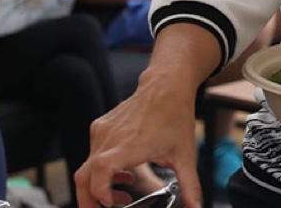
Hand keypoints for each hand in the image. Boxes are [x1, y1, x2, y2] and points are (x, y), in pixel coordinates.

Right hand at [74, 69, 201, 207]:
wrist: (167, 84)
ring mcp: (103, 130)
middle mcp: (111, 137)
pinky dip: (101, 171)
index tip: (113, 203)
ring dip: (99, 187)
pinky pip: (92, 154)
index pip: (100, 171)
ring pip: (86, 168)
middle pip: (84, 177)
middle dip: (90, 201)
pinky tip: (123, 174)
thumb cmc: (175, 115)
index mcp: (130, 144)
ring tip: (122, 196)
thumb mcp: (185, 154)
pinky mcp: (101, 126)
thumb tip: (196, 206)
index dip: (101, 192)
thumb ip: (190, 185)